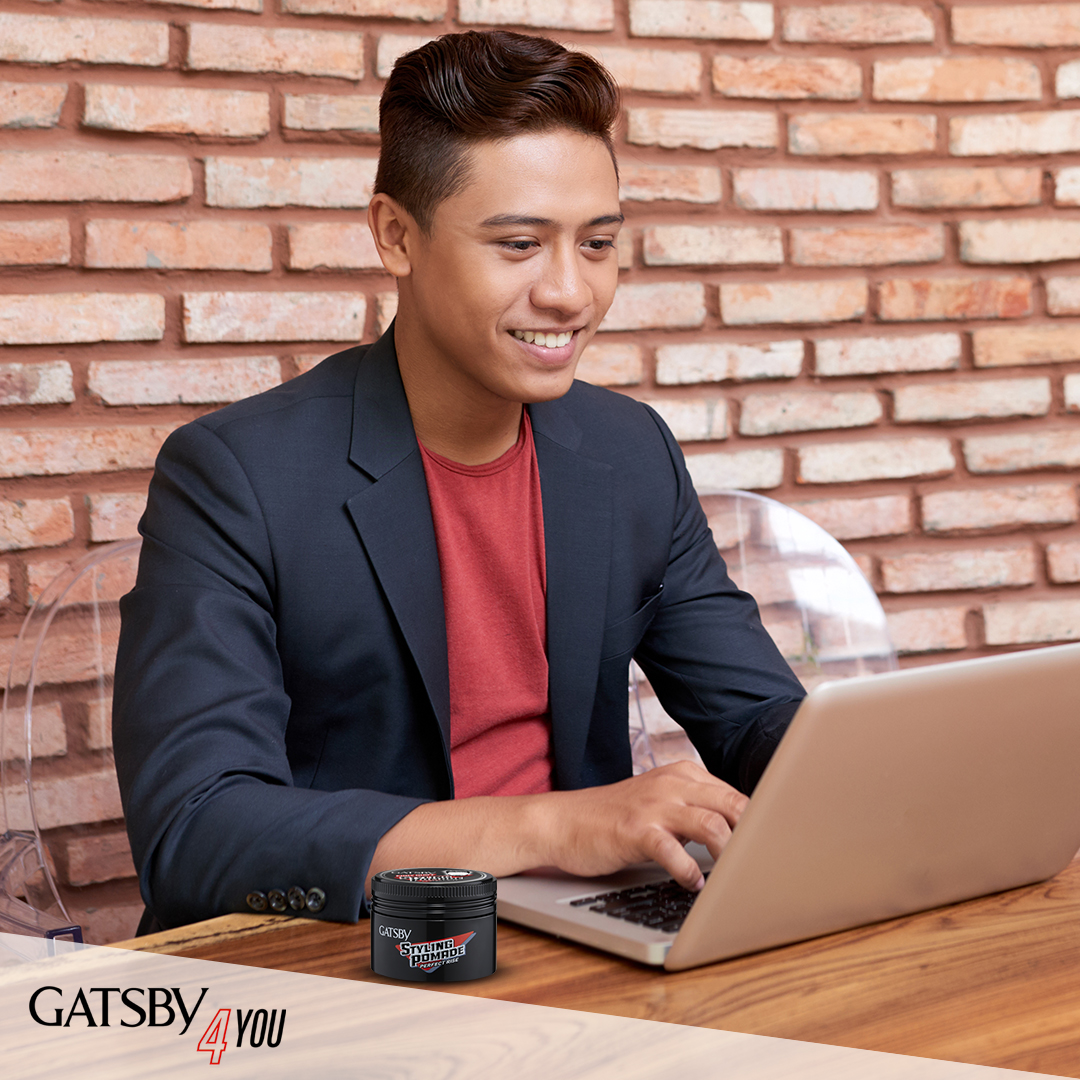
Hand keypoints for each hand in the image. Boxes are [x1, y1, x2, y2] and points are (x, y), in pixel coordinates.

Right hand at [367, 761, 747, 894]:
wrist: (561, 822)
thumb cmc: (614, 821)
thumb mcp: (661, 807)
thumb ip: (699, 813)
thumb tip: (748, 836)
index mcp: (683, 774)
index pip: (738, 795)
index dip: (765, 820)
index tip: (788, 843)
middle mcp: (672, 783)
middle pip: (733, 804)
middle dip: (759, 834)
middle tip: (776, 862)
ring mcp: (653, 804)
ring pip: (711, 823)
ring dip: (731, 852)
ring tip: (739, 876)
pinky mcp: (634, 828)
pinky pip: (672, 849)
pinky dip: (689, 869)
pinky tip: (694, 884)